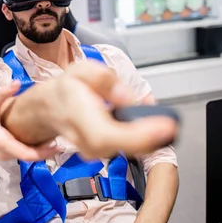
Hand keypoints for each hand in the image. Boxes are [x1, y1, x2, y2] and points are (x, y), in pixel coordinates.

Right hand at [0, 81, 60, 160]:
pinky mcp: (6, 153)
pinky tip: (45, 141)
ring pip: (28, 157)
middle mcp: (5, 152)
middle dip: (48, 152)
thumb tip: (17, 82)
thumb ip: (2, 93)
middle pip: (31, 158)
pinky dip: (35, 150)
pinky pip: (23, 155)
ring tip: (58, 141)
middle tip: (65, 142)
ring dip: (42, 152)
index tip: (57, 146)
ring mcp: (5, 155)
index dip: (44, 153)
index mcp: (2, 141)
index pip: (27, 154)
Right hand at [47, 60, 176, 159]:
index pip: (106, 134)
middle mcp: (84, 138)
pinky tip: (157, 125)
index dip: (137, 135)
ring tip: (166, 123)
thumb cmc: (67, 90)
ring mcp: (93, 149)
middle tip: (172, 126)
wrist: (49, 109)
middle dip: (149, 139)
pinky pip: (128, 148)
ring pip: (125, 150)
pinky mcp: (104, 151)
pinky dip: (146, 138)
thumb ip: (104, 78)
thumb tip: (125, 96)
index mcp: (76, 113)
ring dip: (150, 138)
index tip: (164, 126)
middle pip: (118, 147)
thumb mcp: (81, 70)